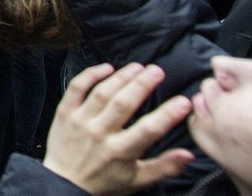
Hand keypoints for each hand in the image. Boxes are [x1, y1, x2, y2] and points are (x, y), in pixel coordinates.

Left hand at [43, 63, 194, 195]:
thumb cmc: (103, 182)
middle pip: (123, 103)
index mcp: (120, 151)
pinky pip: (76, 88)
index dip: (168, 114)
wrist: (63, 184)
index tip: (184, 101)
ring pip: (102, 92)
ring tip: (138, 67)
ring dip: (121, 76)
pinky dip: (90, 74)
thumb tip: (189, 155)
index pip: (149, 130)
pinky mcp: (65, 113)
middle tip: (158, 70)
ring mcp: (80, 121)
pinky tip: (107, 67)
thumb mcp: (137, 180)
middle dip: (142, 84)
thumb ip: (164, 167)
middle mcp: (100, 133)